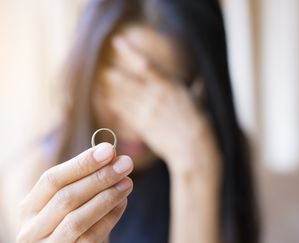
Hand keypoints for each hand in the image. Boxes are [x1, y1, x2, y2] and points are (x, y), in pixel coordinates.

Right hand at [16, 143, 133, 242]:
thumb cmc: (84, 227)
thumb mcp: (80, 202)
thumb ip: (89, 179)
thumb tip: (112, 153)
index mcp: (28, 209)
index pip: (51, 179)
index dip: (81, 163)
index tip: (110, 150)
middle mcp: (29, 232)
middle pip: (64, 198)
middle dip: (99, 178)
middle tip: (125, 164)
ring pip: (76, 220)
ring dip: (106, 198)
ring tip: (127, 183)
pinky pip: (88, 240)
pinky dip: (109, 219)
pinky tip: (123, 204)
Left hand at [101, 35, 219, 174]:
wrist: (192, 146)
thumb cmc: (198, 122)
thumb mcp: (197, 101)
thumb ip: (195, 90)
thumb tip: (200, 82)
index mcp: (168, 86)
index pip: (145, 64)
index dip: (129, 51)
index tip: (116, 41)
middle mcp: (153, 96)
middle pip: (126, 82)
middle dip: (112, 74)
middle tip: (101, 68)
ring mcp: (146, 111)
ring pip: (121, 97)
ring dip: (108, 89)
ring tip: (98, 82)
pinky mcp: (141, 126)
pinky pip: (123, 113)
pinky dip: (113, 105)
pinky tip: (106, 99)